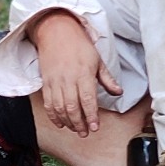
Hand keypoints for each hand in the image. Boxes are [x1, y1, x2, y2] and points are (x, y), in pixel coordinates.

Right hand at [31, 10, 121, 137]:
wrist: (55, 32)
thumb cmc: (78, 45)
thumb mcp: (97, 60)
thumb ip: (107, 79)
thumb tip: (118, 92)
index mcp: (83, 74)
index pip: (87, 100)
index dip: (91, 116)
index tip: (95, 127)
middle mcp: (68, 79)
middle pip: (72, 107)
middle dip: (79, 123)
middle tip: (85, 133)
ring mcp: (55, 82)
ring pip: (59, 108)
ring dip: (67, 122)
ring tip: (75, 129)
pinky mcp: (46, 83)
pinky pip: (48, 103)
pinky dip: (53, 115)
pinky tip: (60, 123)